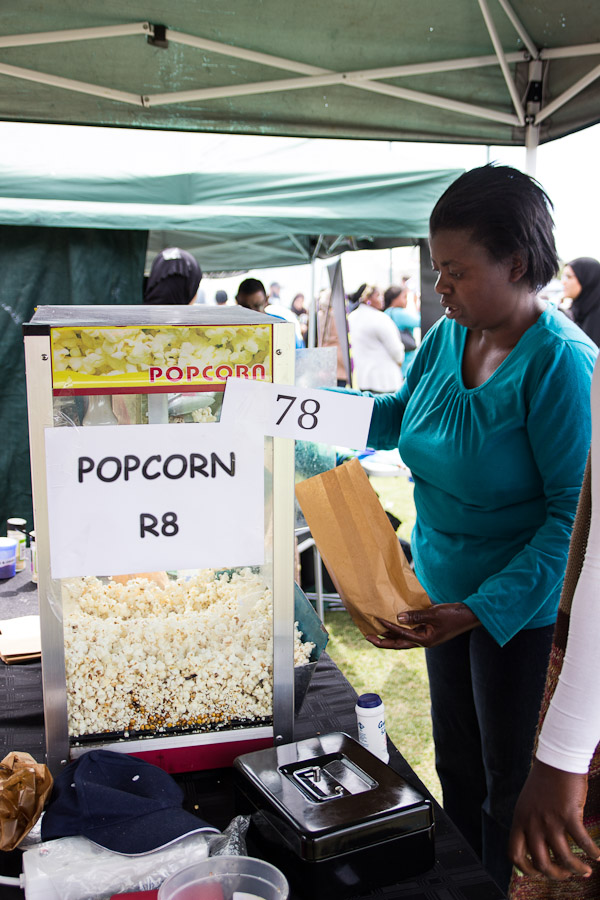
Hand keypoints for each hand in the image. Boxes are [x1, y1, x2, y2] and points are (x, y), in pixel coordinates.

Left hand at [365, 603, 479, 649]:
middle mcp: (423, 641)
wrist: (469, 615)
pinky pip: (409, 632)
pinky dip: (400, 629)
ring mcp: (425, 637)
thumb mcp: (434, 614)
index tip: (377, 621)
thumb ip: (415, 616)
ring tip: (375, 632)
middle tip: (368, 637)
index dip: (388, 628)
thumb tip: (398, 617)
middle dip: (383, 641)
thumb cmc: (454, 615)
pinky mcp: (427, 631)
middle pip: (398, 644)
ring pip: (403, 639)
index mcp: (425, 641)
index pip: (402, 635)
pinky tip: (393, 623)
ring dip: (389, 636)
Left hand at [509, 759, 599, 879]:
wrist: (557, 760)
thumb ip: (529, 825)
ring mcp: (550, 820)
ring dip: (576, 868)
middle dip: (556, 874)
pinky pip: (582, 842)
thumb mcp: (527, 804)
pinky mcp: (568, 815)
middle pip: (541, 862)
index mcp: (520, 820)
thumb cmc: (544, 782)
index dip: (527, 869)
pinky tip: (597, 855)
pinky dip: (591, 852)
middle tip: (566, 874)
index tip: (540, 873)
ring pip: (563, 857)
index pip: (515, 854)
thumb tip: (536, 848)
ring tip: (585, 870)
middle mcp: (532, 822)